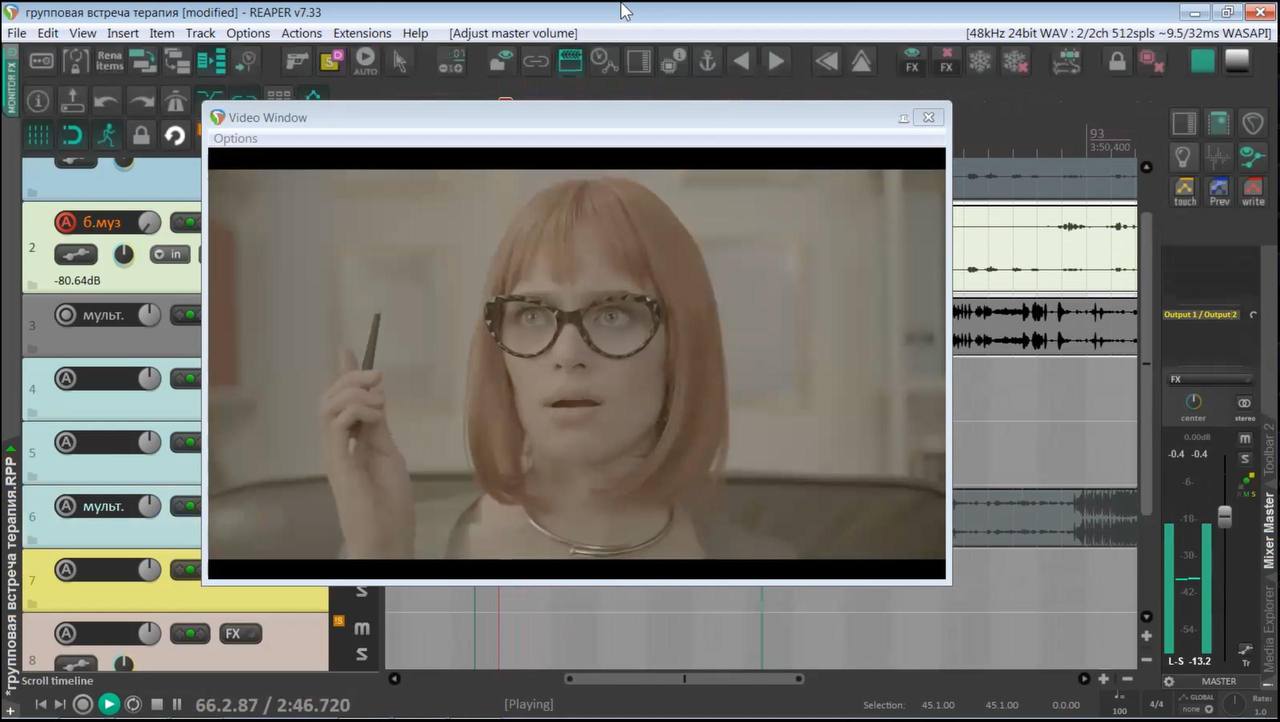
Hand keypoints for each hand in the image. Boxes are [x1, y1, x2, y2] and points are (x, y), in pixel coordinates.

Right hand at [320, 349, 414, 557]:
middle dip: (351, 378)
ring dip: (354, 393)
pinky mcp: (337, 463)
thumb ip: (378, 427)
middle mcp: (336, 444)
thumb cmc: (390, 502)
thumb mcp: (388, 453)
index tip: (347, 349)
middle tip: (377, 376)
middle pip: (330, 398)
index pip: (341, 400)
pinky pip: (335, 424)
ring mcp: (334, 453)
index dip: (344, 374)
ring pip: (328, 406)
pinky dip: (355, 411)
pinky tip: (375, 416)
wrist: (387, 536)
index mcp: (349, 441)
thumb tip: (375, 397)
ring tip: (379, 402)